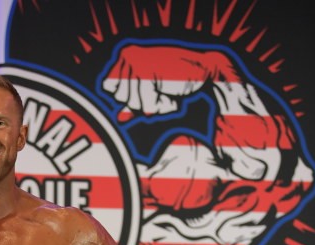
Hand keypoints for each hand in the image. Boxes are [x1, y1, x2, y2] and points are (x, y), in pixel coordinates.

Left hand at [102, 44, 217, 121]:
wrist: (203, 70)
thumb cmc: (177, 78)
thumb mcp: (150, 89)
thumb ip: (133, 102)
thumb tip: (119, 119)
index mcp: (125, 56)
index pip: (110, 89)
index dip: (128, 96)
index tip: (146, 87)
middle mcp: (127, 56)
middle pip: (121, 99)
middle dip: (140, 101)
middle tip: (159, 88)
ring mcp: (136, 64)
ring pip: (133, 104)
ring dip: (152, 104)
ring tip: (165, 89)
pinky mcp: (147, 74)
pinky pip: (146, 106)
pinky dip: (160, 105)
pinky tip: (170, 91)